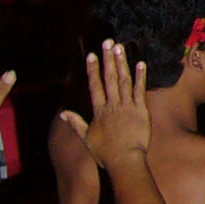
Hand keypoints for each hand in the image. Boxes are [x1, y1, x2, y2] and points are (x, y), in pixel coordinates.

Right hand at [59, 40, 151, 163]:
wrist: (125, 160)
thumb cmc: (105, 153)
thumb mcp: (86, 138)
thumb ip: (76, 123)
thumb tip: (63, 113)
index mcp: (99, 111)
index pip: (94, 86)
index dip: (93, 69)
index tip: (91, 55)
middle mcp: (112, 105)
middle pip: (109, 78)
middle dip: (108, 59)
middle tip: (107, 42)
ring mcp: (127, 106)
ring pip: (123, 80)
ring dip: (122, 63)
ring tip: (120, 47)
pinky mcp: (141, 110)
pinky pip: (140, 90)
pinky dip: (141, 77)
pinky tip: (141, 63)